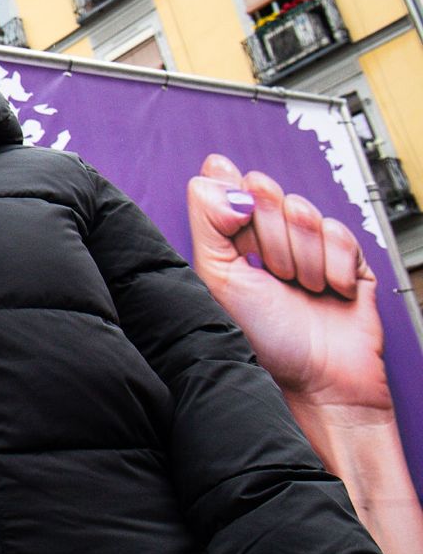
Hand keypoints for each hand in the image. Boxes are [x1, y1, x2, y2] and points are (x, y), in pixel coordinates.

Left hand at [186, 154, 389, 409]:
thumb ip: (206, 220)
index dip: (234, 198)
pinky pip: (341, 231)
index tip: (237, 223)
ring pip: (303, 209)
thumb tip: (217, 175)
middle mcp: (266, 239)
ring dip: (301, 254)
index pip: (228, 184)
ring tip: (298, 287)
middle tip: (271, 270)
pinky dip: (333, 263)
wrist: (318, 378)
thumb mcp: (216, 276)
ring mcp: (308, 247)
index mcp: (229, 241)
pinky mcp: (346, 258)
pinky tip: (326, 290)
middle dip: (268, 232)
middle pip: (266, 190)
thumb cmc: (262, 338)